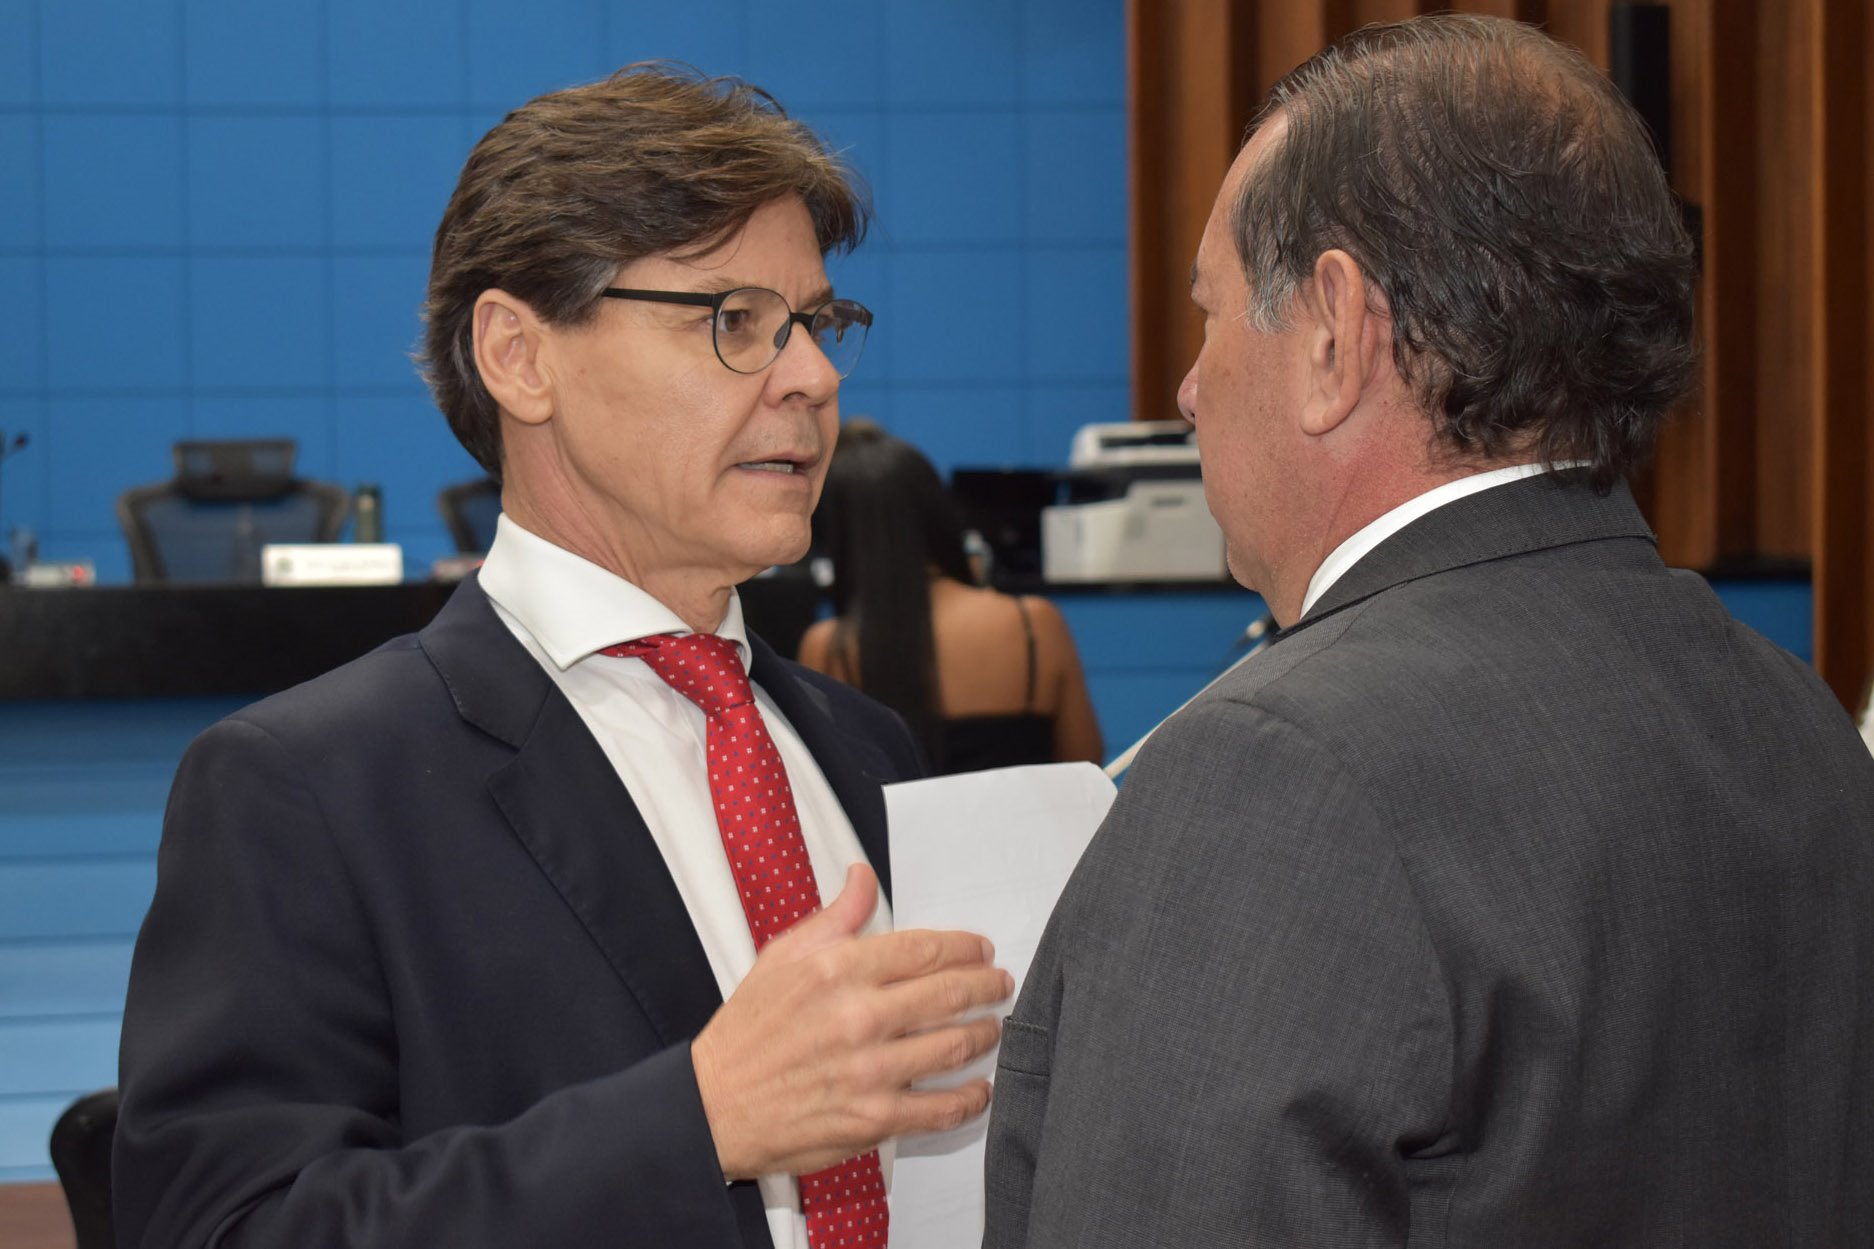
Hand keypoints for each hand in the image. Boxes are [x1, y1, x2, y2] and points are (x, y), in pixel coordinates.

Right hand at [691, 863, 1012, 1178]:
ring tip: (992, 1028)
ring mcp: (870, 1071)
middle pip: (951, 992)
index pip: (925, 949)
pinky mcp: (874, 1119)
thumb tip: (862, 877)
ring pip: (954, 1046)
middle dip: (987, 985)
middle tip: (1000, 984)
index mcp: (838, 970)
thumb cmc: (747, 1033)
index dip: (965, 947)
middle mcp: (859, 1017)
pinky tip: (980, 1088)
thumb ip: (834, 917)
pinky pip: (941, 1108)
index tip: (981, 950)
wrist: (713, 1107)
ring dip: (985, 1035)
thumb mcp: (780, 958)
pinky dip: (972, 1097)